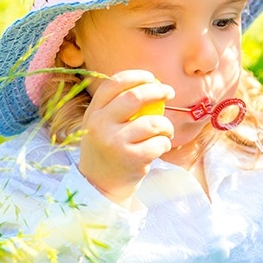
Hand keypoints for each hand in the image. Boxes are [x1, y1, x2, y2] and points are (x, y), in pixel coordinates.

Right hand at [78, 70, 174, 206]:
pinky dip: (165, 143)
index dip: (136, 76)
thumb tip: (151, 84)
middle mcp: (101, 126)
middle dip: (158, 90)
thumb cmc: (107, 150)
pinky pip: (159, 143)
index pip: (114, 83)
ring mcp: (115, 143)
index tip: (152, 78)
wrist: (99, 186)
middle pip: (135, 97)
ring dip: (166, 125)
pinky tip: (159, 147)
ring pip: (153, 122)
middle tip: (169, 92)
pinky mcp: (131, 159)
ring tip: (165, 131)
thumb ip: (117, 106)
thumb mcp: (101, 125)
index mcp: (93, 113)